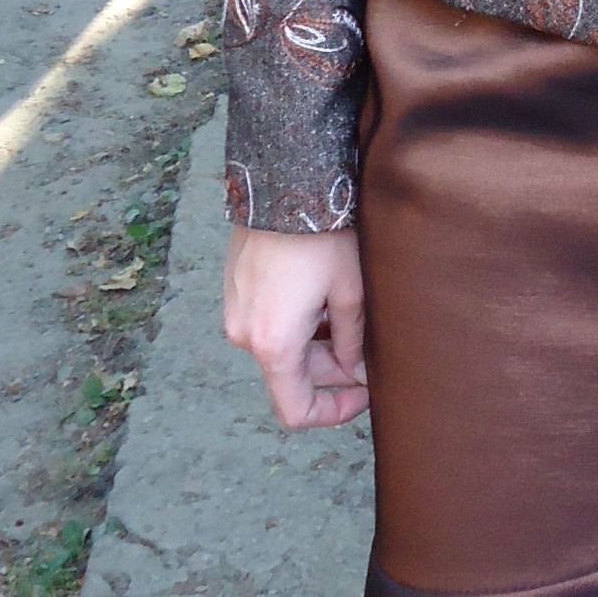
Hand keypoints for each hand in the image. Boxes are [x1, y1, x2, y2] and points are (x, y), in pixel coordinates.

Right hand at [223, 225, 368, 427]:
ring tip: (342, 308)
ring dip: (314, 342)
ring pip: (281, 349)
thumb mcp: (350, 293)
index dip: (332, 412)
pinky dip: (295, 323)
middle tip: (363, 342)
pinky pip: (267, 325)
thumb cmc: (322, 238)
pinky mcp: (233, 293)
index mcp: (275, 344)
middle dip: (330, 367)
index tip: (361, 395)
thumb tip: (354, 370)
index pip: (295, 410)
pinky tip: (318, 295)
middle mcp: (246, 337)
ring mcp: (235, 314)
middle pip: (292, 376)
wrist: (283, 184)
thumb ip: (353, 342)